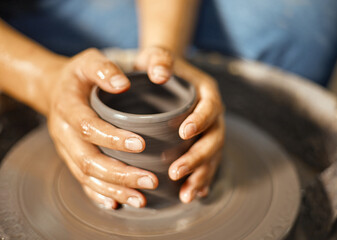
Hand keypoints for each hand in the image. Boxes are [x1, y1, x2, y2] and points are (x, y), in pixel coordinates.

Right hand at [46, 48, 158, 208]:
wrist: (56, 90)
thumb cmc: (79, 76)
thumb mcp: (88, 61)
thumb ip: (104, 69)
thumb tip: (123, 84)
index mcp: (68, 108)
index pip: (88, 127)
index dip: (113, 138)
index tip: (142, 144)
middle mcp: (64, 133)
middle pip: (89, 161)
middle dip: (120, 174)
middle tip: (150, 180)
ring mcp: (67, 150)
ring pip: (87, 177)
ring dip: (115, 190)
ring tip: (141, 199)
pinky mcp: (72, 159)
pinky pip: (83, 182)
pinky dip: (100, 195)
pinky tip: (119, 203)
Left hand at [136, 47, 224, 202]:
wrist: (164, 75)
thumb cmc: (158, 66)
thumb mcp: (156, 56)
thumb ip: (159, 59)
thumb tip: (159, 74)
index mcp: (206, 92)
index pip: (209, 107)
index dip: (200, 121)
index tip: (184, 133)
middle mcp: (212, 114)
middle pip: (214, 138)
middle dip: (198, 157)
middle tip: (176, 171)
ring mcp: (209, 131)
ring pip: (212, 156)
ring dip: (201, 175)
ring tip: (186, 195)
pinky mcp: (201, 143)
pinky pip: (207, 163)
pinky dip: (201, 179)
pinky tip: (193, 194)